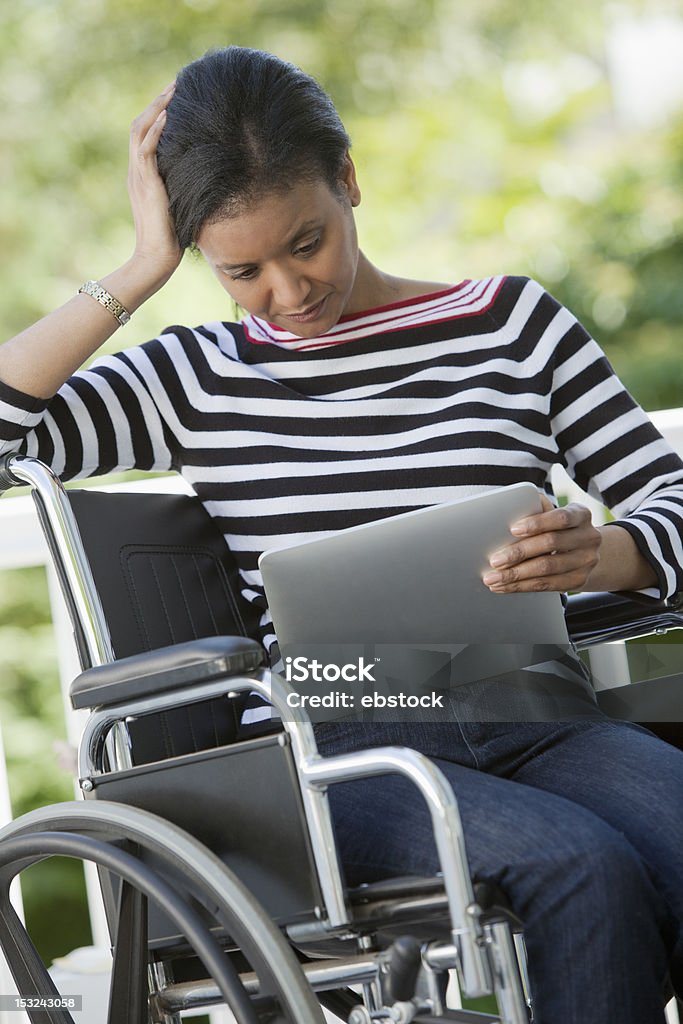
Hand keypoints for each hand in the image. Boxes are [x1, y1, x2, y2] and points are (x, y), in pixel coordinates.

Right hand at [127, 82, 181, 278]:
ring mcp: (138, 176)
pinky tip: (169, 114)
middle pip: (140, 124)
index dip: (159, 114)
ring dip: (157, 107)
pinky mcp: (145, 183)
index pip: (146, 135)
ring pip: (140, 129)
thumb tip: (210, 181)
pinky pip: (146, 147)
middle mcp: (136, 171)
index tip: (177, 99)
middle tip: (176, 83)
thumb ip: (186, 190)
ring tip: (173, 89)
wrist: (156, 258)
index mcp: (143, 176)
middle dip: (158, 102)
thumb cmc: (173, 240)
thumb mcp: (181, 207)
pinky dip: (156, 128)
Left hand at [482, 495, 601, 592]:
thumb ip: (537, 509)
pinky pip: (546, 585)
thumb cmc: (561, 529)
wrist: (586, 552)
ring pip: (547, 569)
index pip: (560, 518)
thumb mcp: (554, 515)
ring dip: (516, 575)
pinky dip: (522, 586)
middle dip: (519, 553)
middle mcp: (588, 538)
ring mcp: (586, 561)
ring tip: (494, 578)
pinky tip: (506, 586)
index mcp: (581, 515)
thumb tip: (511, 508)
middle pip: (550, 544)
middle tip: (495, 560)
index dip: (537, 523)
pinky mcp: (578, 581)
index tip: (513, 529)